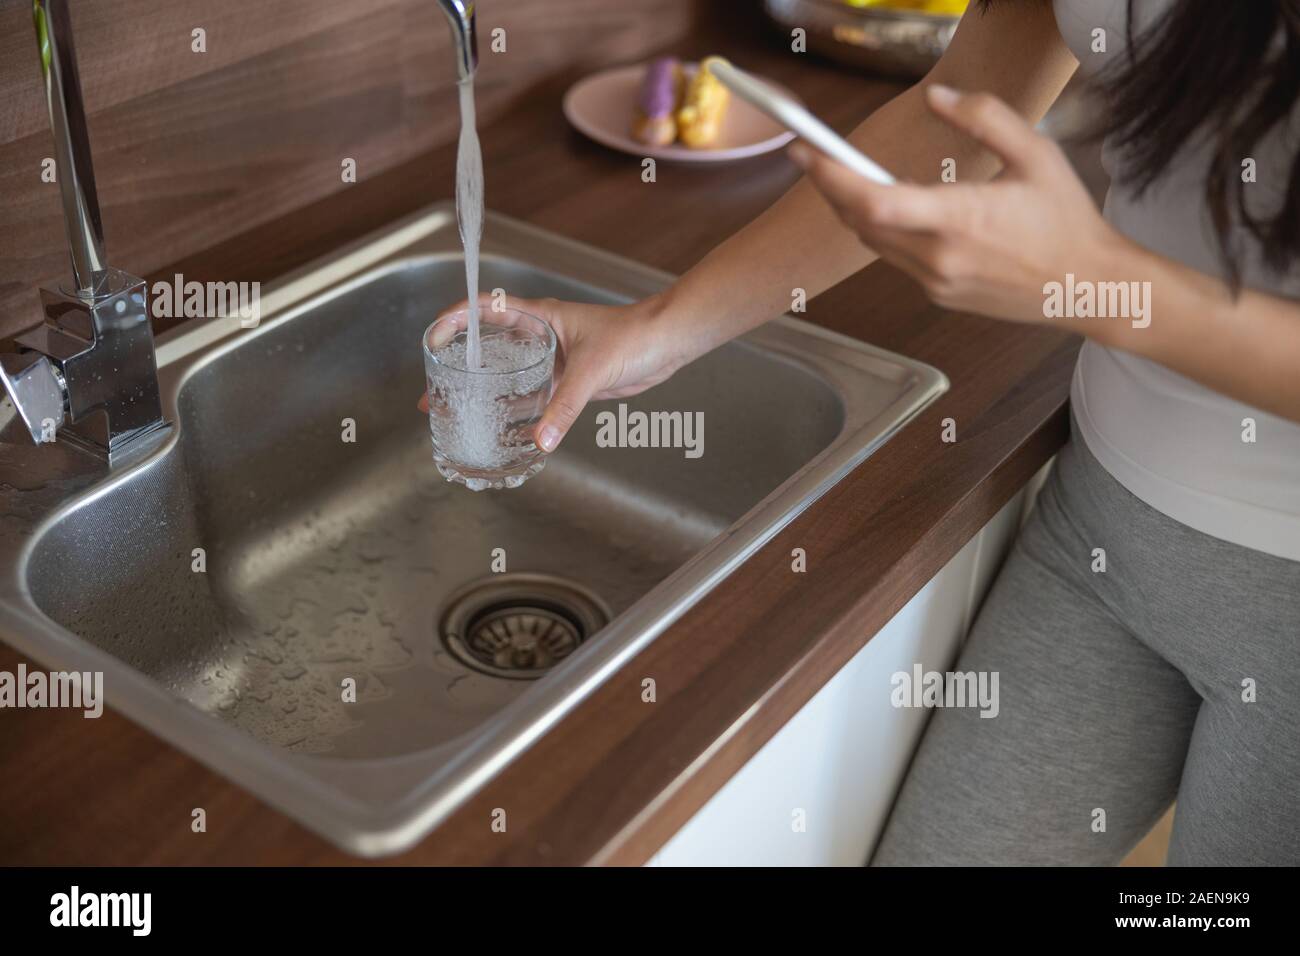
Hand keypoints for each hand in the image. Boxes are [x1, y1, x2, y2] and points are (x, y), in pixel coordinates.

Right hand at [418, 293, 684, 452]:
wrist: (666, 343)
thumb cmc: (634, 335)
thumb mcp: (592, 370)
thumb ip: (565, 406)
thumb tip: (542, 439)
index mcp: (540, 316)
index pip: (483, 310)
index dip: (453, 322)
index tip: (432, 342)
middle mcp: (541, 335)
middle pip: (488, 347)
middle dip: (458, 366)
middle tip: (434, 392)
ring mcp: (552, 358)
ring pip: (509, 374)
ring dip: (484, 391)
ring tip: (456, 412)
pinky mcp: (567, 380)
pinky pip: (533, 395)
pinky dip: (517, 409)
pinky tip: (503, 426)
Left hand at [789, 84, 1121, 325]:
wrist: (1088, 288)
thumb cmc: (1066, 220)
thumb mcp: (1036, 154)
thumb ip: (985, 118)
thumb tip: (938, 98)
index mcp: (961, 219)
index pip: (875, 202)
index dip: (832, 177)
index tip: (806, 153)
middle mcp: (939, 258)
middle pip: (859, 222)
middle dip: (832, 188)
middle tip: (816, 159)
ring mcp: (935, 282)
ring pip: (873, 244)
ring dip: (856, 211)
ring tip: (850, 179)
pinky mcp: (938, 296)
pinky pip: (896, 260)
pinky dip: (886, 233)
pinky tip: (899, 212)